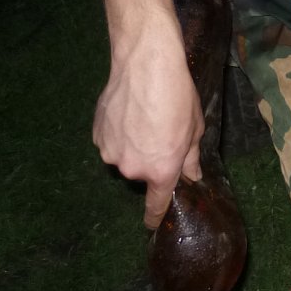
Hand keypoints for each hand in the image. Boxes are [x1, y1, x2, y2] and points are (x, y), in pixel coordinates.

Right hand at [92, 20, 203, 227]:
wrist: (145, 66)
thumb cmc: (178, 96)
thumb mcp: (195, 128)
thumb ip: (190, 157)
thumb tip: (192, 175)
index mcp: (160, 170)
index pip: (156, 204)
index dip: (155, 216)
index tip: (153, 225)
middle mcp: (132, 169)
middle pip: (142, 173)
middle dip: (151, 159)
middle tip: (160, 132)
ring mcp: (110, 153)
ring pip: (124, 156)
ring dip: (132, 145)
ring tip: (143, 117)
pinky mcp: (96, 135)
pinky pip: (110, 141)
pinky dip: (118, 132)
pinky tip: (127, 112)